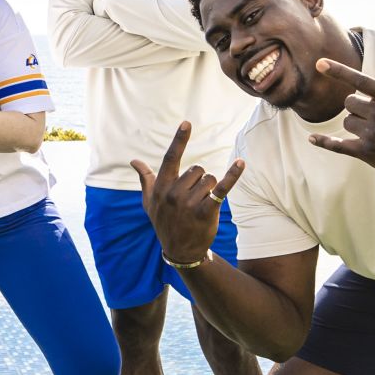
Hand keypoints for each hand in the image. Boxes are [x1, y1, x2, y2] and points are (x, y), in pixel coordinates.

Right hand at [130, 121, 243, 266]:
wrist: (180, 251)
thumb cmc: (165, 222)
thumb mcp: (150, 203)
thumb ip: (145, 179)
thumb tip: (133, 161)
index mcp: (161, 188)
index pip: (171, 158)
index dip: (179, 140)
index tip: (187, 123)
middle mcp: (174, 194)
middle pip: (197, 169)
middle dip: (199, 180)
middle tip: (193, 199)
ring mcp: (189, 203)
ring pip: (209, 179)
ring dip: (209, 189)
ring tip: (201, 205)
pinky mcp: (206, 211)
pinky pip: (221, 188)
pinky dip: (233, 175)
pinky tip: (241, 163)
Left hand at [306, 46, 374, 183]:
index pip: (360, 80)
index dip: (338, 71)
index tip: (319, 63)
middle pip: (349, 102)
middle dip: (358, 107)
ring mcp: (374, 134)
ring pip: (347, 121)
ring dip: (355, 125)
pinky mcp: (368, 153)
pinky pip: (338, 145)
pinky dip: (324, 142)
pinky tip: (313, 139)